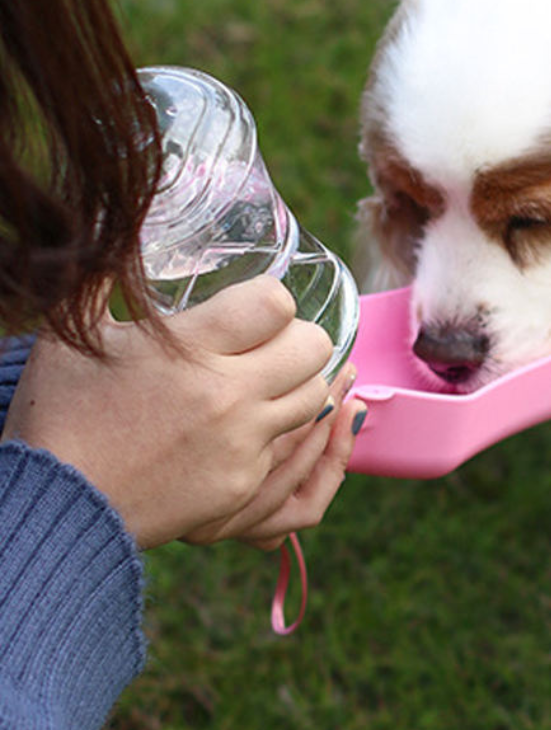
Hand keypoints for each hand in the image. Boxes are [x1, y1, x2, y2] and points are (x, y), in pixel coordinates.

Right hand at [2, 276, 348, 548]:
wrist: (55, 506)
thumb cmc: (60, 413)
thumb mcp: (71, 333)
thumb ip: (101, 274)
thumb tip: (111, 223)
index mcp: (193, 348)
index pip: (277, 302)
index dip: (271, 298)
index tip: (251, 307)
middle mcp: (229, 394)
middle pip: (315, 347)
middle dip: (299, 338)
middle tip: (271, 343)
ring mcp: (241, 443)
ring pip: (315, 398)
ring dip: (299, 383)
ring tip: (268, 380)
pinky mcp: (241, 484)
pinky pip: (286, 447)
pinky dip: (277, 432)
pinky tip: (247, 425)